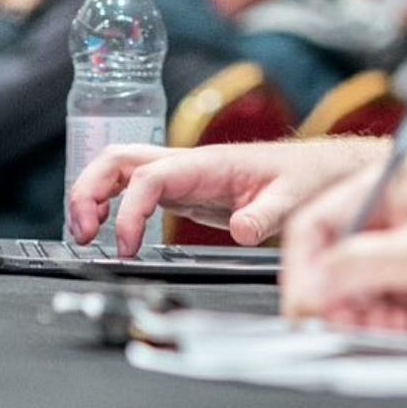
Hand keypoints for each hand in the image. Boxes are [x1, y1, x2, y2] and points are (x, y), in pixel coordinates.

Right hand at [68, 138, 386, 255]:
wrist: (324, 169)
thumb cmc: (309, 176)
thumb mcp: (294, 197)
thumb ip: (267, 214)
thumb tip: (243, 229)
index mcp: (208, 163)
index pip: (150, 178)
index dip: (128, 212)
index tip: (125, 248)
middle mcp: (189, 164)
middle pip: (119, 159)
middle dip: (88, 190)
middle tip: (82, 233)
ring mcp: (185, 175)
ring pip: (122, 170)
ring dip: (93, 195)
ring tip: (84, 235)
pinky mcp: (187, 190)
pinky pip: (137, 189)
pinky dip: (113, 205)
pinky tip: (112, 233)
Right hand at [281, 171, 406, 332]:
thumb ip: (368, 262)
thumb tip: (314, 281)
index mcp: (378, 196)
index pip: (312, 226)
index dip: (303, 265)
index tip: (309, 300)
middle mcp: (375, 232)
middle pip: (317, 271)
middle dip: (330, 301)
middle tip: (356, 318)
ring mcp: (384, 271)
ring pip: (335, 304)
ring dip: (352, 321)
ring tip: (387, 322)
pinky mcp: (396, 305)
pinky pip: (360, 326)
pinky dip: (369, 335)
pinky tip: (397, 329)